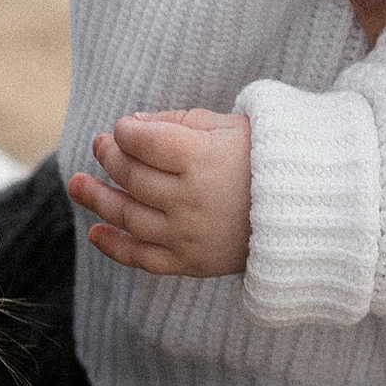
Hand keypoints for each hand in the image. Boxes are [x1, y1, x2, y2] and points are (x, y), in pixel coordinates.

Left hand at [68, 108, 251, 277]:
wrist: (309, 213)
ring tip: (77, 183)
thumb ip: (178, 123)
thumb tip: (130, 124)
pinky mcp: (192, 262)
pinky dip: (115, 246)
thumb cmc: (267, 160)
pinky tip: (96, 232)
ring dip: (97, 198)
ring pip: (128, 216)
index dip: (125, 132)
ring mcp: (189, 234)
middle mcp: (191, 199)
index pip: (143, 141)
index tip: (122, 128)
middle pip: (132, 177)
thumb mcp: (229, 127)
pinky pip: (143, 258)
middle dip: (110, 157)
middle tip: (101, 146)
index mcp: (203, 159)